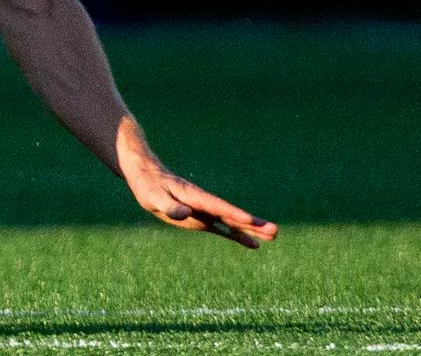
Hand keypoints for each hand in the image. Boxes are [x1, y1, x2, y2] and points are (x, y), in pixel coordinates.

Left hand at [117, 123, 276, 248]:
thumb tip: (186, 215)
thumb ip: (170, 206)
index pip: (217, 207)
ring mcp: (205, 212)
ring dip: (251, 230)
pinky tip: (253, 244)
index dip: (233, 213)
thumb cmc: (147, 185)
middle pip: (231, 214)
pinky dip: (237, 236)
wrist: (146, 177)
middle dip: (252, 223)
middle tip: (274, 231)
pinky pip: (223, 229)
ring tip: (273, 236)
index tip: (250, 220)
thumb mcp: (153, 196)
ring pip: (232, 222)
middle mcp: (204, 204)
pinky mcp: (201, 219)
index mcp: (194, 196)